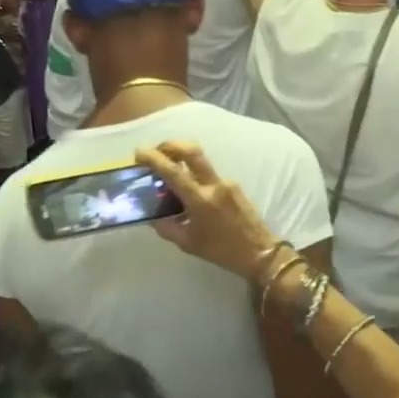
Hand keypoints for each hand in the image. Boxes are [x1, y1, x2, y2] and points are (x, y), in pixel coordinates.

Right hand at [138, 141, 277, 280]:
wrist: (260, 252)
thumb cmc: (221, 251)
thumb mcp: (187, 243)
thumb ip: (166, 227)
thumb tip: (152, 215)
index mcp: (200, 200)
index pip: (172, 171)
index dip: (153, 158)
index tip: (138, 152)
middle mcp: (214, 185)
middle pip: (192, 150)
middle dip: (171, 145)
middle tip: (156, 152)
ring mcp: (227, 182)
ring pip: (200, 162)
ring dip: (182, 160)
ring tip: (168, 175)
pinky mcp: (234, 185)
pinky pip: (209, 174)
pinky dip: (194, 176)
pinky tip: (188, 193)